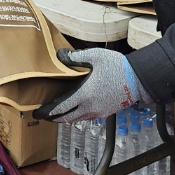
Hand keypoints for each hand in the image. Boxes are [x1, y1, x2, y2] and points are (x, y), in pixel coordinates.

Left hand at [36, 47, 152, 121]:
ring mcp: (98, 112)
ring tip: (56, 113)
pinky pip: (86, 117)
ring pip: (76, 120)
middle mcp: (89, 107)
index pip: (60, 108)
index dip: (47, 112)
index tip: (37, 113)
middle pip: (66, 118)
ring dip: (64, 118)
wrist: (138, 79)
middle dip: (53, 118)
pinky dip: (76, 116)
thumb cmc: (117, 66)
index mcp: (84, 95)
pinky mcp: (105, 112)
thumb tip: (60, 55)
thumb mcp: (95, 56)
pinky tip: (75, 109)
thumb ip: (76, 57)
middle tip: (43, 115)